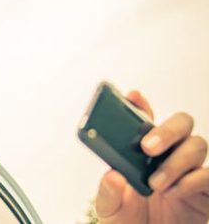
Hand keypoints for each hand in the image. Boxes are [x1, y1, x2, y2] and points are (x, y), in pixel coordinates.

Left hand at [95, 91, 208, 222]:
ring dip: (175, 161)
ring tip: (156, 183)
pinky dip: (193, 180)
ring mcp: (190, 172)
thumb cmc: (131, 223)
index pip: (145, 121)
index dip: (140, 105)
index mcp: (143, 155)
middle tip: (147, 148)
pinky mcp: (206, 192)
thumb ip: (108, 193)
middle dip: (166, 130)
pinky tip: (175, 192)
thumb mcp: (110, 210)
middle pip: (181, 124)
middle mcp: (169, 157)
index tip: (132, 96)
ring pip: (196, 145)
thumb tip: (112, 175)